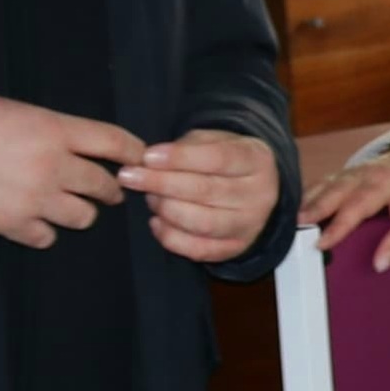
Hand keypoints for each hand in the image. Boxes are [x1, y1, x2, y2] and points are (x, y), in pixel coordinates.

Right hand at [0, 96, 141, 248]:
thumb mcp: (17, 112)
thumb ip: (52, 131)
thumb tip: (77, 146)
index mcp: (55, 130)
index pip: (113, 141)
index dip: (133, 152)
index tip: (138, 159)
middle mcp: (54, 166)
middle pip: (105, 186)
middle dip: (110, 188)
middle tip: (106, 189)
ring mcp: (36, 199)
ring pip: (84, 218)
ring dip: (79, 212)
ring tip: (66, 205)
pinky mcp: (14, 225)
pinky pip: (48, 238)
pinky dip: (44, 231)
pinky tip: (33, 220)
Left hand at [124, 127, 277, 262]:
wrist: (258, 189)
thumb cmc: (226, 160)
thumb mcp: (215, 140)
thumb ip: (187, 146)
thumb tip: (150, 160)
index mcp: (256, 160)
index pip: (218, 158)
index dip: (179, 158)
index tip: (147, 156)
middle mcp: (259, 195)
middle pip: (206, 191)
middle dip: (161, 183)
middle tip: (130, 177)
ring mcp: (249, 225)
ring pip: (202, 223)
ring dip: (166, 209)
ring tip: (149, 197)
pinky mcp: (235, 248)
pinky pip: (199, 250)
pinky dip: (171, 238)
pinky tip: (156, 222)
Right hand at [301, 140, 389, 271]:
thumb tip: (381, 264)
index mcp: (384, 183)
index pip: (357, 206)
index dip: (338, 226)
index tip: (322, 243)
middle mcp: (363, 174)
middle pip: (333, 192)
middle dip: (313, 210)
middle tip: (295, 230)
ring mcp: (349, 172)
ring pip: (322, 186)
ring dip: (305, 203)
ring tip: (289, 222)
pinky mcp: (341, 174)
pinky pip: (320, 184)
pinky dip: (306, 197)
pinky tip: (295, 210)